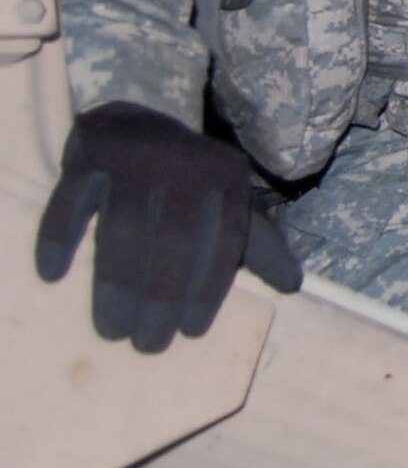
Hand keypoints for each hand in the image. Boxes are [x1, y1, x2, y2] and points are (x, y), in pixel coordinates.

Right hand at [35, 102, 302, 351]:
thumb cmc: (187, 181)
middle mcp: (185, 163)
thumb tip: (293, 286)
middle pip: (174, 240)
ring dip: (117, 286)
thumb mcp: (230, 203)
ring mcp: (136, 158)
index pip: (225, 237)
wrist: (134, 123)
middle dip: (162, 298)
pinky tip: (54, 275)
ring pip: (123, 230)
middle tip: (149, 344)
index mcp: (227, 177)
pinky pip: (71, 203)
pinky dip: (59, 239)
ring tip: (113, 331)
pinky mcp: (89, 157)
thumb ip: (258, 243)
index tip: (191, 331)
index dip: (209, 287)